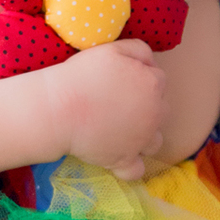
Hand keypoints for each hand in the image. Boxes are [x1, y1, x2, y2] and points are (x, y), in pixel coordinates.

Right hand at [44, 39, 165, 180]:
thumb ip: (139, 50)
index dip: (139, 78)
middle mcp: (155, 113)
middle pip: (160, 109)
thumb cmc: (83, 75)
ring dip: (144, 136)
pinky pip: (136, 171)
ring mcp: (141, 140)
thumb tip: (152, 61)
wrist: (59, 107)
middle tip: (117, 103)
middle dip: (145, 106)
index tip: (120, 81)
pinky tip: (119, 158)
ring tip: (121, 130)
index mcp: (154, 84)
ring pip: (155, 141)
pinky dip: (130, 167)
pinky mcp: (124, 160)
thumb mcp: (113, 49)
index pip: (158, 79)